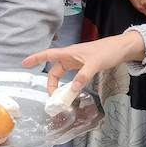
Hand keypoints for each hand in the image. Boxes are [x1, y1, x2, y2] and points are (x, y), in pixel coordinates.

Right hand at [24, 30, 145, 95]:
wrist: (121, 48)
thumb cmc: (107, 51)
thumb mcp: (95, 64)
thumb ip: (83, 76)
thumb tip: (72, 90)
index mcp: (70, 53)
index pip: (48, 55)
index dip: (36, 58)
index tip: (24, 64)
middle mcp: (71, 57)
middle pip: (55, 70)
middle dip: (51, 83)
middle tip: (52, 97)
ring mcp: (78, 61)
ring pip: (63, 74)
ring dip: (60, 85)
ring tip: (61, 97)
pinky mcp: (84, 66)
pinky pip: (72, 76)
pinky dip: (70, 84)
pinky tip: (72, 91)